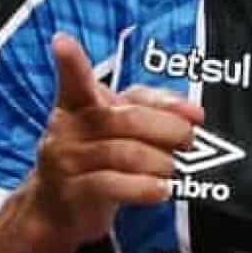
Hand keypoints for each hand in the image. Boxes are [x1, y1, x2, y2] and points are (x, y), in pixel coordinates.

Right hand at [28, 33, 204, 244]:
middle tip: (187, 139)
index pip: (74, 79)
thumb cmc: (94, 159)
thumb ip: (153, 109)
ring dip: (160, 161)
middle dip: (166, 128)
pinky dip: (145, 188)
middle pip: (126, 119)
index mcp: (77, 103)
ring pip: (125, 153)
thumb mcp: (117, 126)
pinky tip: (160, 189)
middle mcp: (68, 128)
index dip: (69, 61)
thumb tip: (193, 111)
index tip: (61, 42)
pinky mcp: (75, 193)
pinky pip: (115, 185)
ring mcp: (67, 161)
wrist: (57, 210)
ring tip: (171, 167)